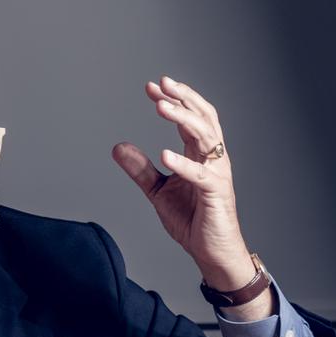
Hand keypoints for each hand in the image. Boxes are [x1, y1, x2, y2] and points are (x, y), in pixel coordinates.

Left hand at [111, 76, 258, 294]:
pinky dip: (184, 163)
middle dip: (183, 98)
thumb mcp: (158, 191)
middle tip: (161, 84)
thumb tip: (118, 147)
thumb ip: (140, 169)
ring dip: (183, 119)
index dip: (172, 100)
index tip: (150, 87)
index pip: (189, 118)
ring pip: (206, 137)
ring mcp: (217, 174)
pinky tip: (165, 154)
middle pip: (203, 118)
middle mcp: (212, 158)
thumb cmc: (192, 219)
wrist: (212, 252)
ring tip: (162, 107)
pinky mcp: (216, 194)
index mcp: (199, 154)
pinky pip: (201, 175)